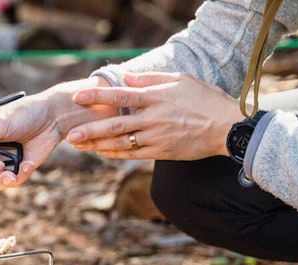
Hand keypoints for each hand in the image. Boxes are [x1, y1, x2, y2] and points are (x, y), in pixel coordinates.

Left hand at [66, 72, 246, 160]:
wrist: (227, 127)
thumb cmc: (205, 100)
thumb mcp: (181, 80)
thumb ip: (152, 79)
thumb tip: (128, 77)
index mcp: (156, 97)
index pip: (120, 95)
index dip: (97, 96)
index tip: (78, 97)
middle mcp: (153, 118)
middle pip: (115, 124)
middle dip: (89, 130)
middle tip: (69, 135)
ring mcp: (156, 137)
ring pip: (120, 142)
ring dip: (97, 144)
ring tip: (78, 146)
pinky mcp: (161, 152)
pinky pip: (132, 154)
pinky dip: (115, 153)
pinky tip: (100, 152)